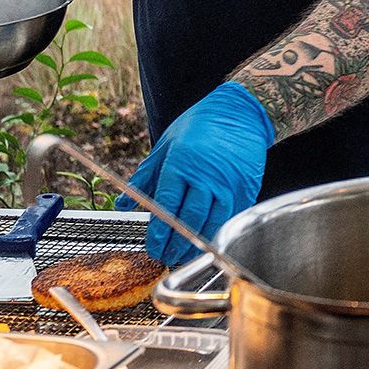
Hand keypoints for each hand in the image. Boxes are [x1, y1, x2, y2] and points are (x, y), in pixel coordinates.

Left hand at [119, 81, 274, 264]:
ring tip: (184, 254)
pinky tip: (207, 238)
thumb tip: (122, 203)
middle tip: (165, 257)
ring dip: (197, 243)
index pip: (167, 206)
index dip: (159, 232)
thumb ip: (144, 177)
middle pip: (189, 219)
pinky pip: (231, 215)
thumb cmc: (200, 124)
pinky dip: (218, 229)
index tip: (153, 247)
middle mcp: (206, 175)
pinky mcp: (246, 187)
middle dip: (175, 243)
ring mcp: (228, 183)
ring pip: (212, 222)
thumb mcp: (165, 144)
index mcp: (181, 163)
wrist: (239, 112)